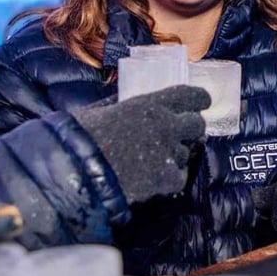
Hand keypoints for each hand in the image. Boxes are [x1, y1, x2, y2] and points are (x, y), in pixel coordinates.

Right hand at [72, 85, 208, 201]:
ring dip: (175, 153)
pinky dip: (170, 176)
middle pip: (196, 125)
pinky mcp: (167, 180)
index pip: (190, 95)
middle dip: (190, 128)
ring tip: (154, 158)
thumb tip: (124, 101)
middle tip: (178, 133)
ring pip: (187, 152)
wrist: (76, 175)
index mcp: (150, 104)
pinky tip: (154, 176)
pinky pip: (180, 175)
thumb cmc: (80, 138)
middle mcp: (166, 126)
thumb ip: (119, 104)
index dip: (198, 99)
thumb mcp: (99, 110)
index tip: (200, 102)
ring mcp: (169, 154)